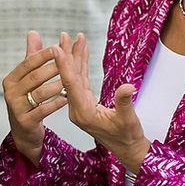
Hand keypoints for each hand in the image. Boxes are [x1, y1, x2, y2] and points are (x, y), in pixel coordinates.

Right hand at [2, 31, 68, 165]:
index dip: (43, 55)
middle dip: (52, 68)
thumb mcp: (27, 79)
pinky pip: (42, 110)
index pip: (28, 63)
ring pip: (39, 93)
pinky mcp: (25, 121)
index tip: (58, 46)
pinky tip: (67, 97)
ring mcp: (16, 108)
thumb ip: (31, 56)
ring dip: (57, 85)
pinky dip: (55, 103)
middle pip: (34, 77)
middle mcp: (10, 93)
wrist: (24, 131)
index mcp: (10, 80)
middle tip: (69, 60)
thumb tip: (33, 32)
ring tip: (71, 79)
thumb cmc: (27, 100)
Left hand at [53, 32, 150, 171]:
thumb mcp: (128, 120)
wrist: (128, 150)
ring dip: (74, 57)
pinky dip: (82, 65)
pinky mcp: (86, 103)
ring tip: (73, 37)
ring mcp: (81, 105)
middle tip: (63, 35)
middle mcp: (77, 108)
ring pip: (75, 77)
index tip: (56, 49)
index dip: (64, 66)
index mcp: (83, 113)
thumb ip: (124, 103)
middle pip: (69, 78)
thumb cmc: (128, 137)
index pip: (70, 86)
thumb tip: (127, 86)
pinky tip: (82, 51)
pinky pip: (81, 80)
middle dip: (67, 55)